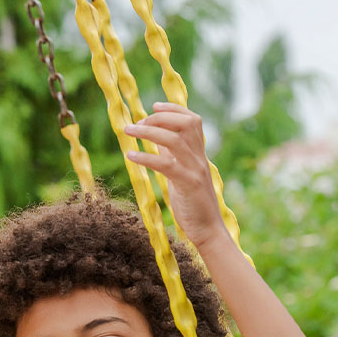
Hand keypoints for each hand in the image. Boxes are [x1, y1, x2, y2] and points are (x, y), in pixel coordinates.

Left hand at [124, 102, 228, 249]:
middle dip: (160, 117)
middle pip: (186, 123)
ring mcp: (196, 170)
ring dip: (149, 132)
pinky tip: (130, 156)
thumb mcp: (181, 176)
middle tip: (137, 122)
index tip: (154, 105)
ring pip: (176, 140)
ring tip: (129, 131)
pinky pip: (166, 165)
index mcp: (199, 154)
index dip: (174, 109)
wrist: (208, 230)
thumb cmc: (193, 205)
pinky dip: (146, 157)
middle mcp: (200, 158)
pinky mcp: (189, 185)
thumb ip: (172, 157)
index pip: (193, 120)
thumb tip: (157, 140)